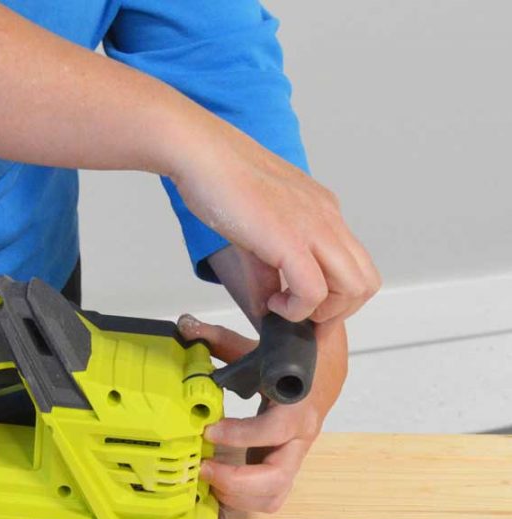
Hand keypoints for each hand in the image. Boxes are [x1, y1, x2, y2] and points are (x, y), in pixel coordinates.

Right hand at [166, 112, 380, 323]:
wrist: (202, 154)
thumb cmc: (220, 181)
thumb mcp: (254, 233)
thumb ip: (268, 272)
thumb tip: (267, 307)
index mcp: (323, 213)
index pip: (356, 267)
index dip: (335, 301)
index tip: (302, 313)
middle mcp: (328, 219)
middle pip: (365, 282)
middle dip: (335, 313)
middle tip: (296, 315)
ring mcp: (314, 227)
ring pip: (353, 288)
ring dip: (320, 312)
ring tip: (283, 307)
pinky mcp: (290, 240)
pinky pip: (314, 292)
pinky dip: (295, 310)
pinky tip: (270, 302)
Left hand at [178, 315, 346, 512]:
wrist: (321, 375)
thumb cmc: (286, 363)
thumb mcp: (255, 348)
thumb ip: (219, 340)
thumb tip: (185, 326)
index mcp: (295, 405)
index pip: (275, 428)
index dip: (242, 434)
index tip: (209, 430)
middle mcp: (299, 438)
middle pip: (276, 478)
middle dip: (236, 480)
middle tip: (203, 466)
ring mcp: (293, 458)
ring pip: (273, 495)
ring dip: (237, 495)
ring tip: (207, 476)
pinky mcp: (283, 470)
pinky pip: (269, 499)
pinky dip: (242, 499)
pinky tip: (218, 483)